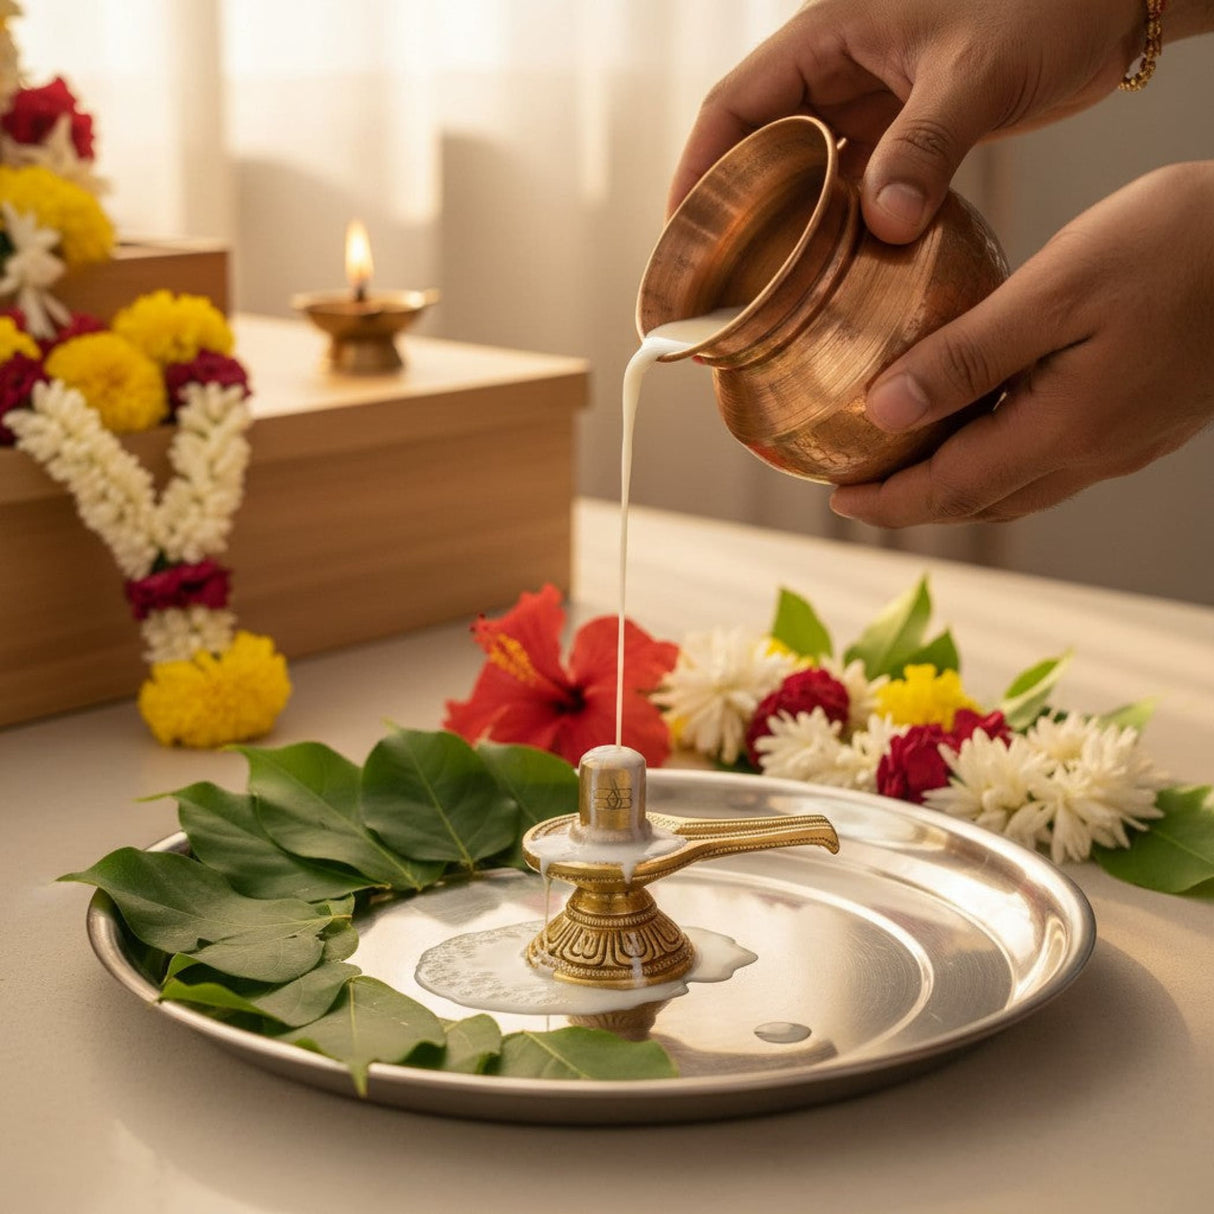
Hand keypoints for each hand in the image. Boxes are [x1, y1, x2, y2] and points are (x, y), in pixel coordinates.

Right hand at [669, 0, 1149, 239]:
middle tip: (716, 279)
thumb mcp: (975, 74)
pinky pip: (851, 185)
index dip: (698, 170)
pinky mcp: (903, 131)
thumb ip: (925, 147)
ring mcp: (870, 102)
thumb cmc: (1045, 4)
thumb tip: (883, 224)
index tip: (681, 232)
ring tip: (762, 288)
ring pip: (802, 171)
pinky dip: (836, 225)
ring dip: (783, 226)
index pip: (734, 106)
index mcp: (828, 35)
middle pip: (757, 146)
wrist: (1113, 5)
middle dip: (732, 210)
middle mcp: (837, 70)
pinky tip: (831, 269)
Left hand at [828, 162, 1213, 525]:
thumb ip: (967, 355)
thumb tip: (883, 411)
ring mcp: (1121, 443)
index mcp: (1062, 431)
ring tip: (905, 463)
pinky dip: (999, 459)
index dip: (887, 503)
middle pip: (978, 503)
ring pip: (1016, 488)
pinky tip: (981, 424)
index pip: (950, 492)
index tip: (835, 498)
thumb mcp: (1057, 290)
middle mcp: (1090, 454)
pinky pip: (1050, 460)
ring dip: (955, 486)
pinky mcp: (1141, 420)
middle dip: (912, 503)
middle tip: (857, 487)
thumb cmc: (1181, 247)